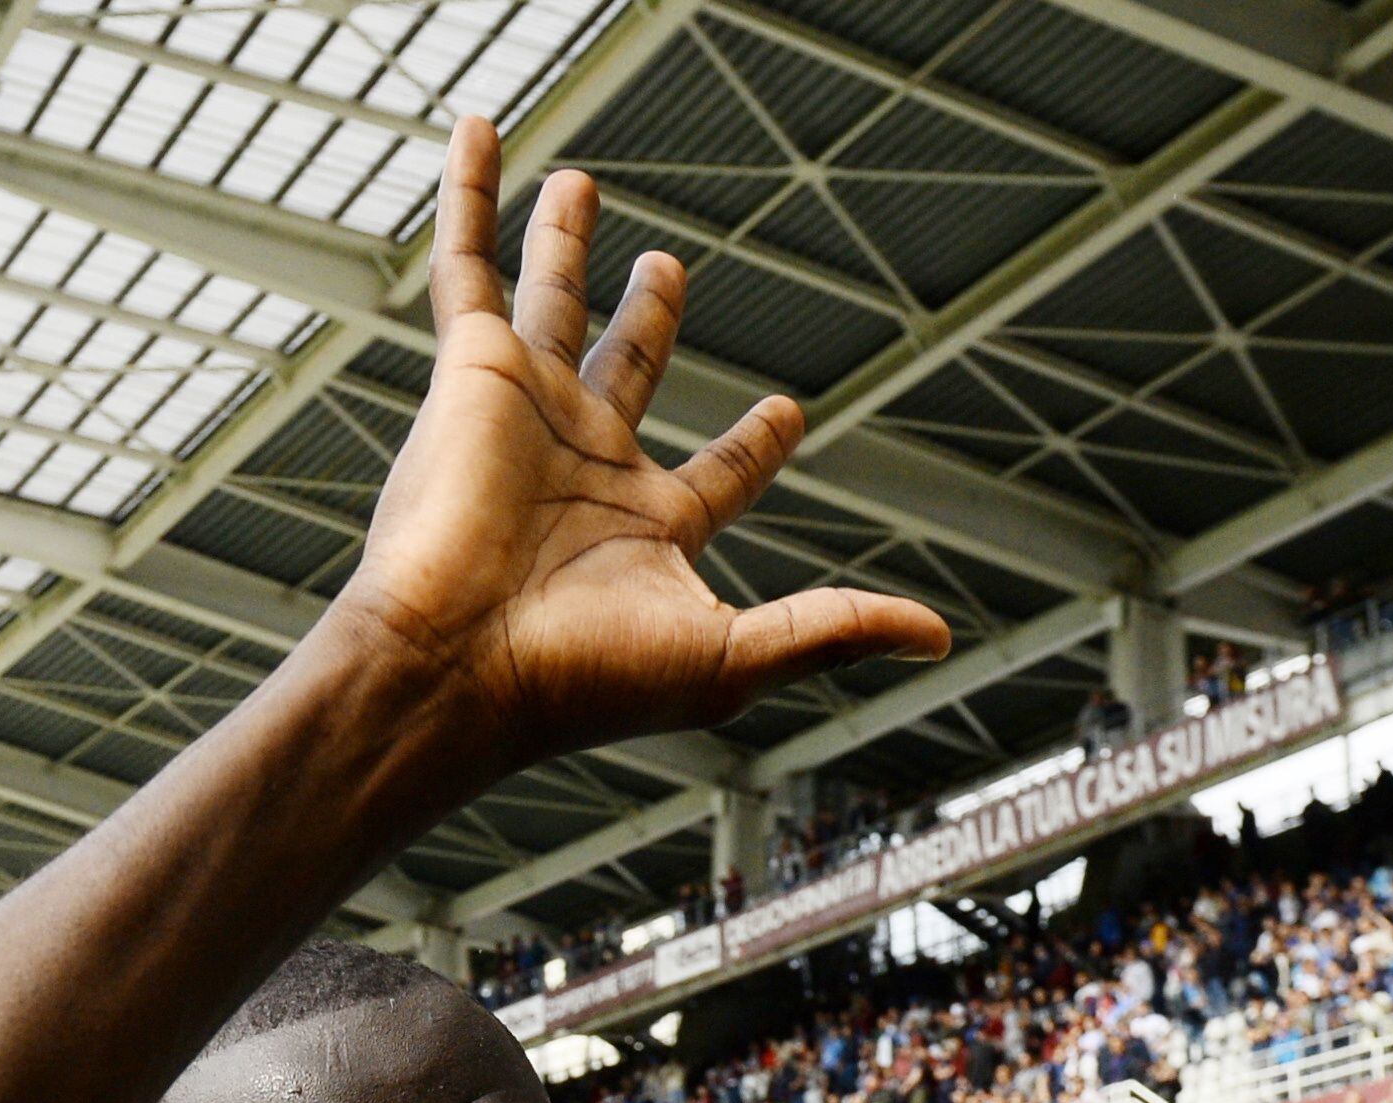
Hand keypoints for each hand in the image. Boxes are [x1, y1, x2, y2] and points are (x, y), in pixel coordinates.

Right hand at [340, 121, 948, 770]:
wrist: (456, 666)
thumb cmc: (581, 679)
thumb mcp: (732, 656)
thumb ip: (832, 627)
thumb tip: (937, 636)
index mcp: (649, 530)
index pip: (720, 473)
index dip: (757, 443)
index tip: (790, 409)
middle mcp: (586, 464)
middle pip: (627, 366)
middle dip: (649, 318)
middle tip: (670, 267)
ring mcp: (527, 411)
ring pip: (551, 300)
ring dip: (564, 243)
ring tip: (582, 186)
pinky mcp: (470, 373)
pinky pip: (469, 266)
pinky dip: (472, 197)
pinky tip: (480, 134)